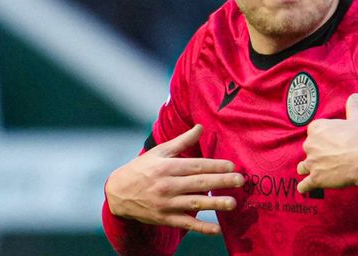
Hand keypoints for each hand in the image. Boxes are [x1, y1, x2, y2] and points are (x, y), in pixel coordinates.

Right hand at [105, 125, 243, 234]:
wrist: (118, 193)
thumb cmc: (142, 168)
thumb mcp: (159, 152)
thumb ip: (182, 141)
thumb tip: (201, 126)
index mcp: (167, 167)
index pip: (195, 166)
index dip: (214, 166)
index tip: (232, 165)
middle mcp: (167, 185)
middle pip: (198, 183)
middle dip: (220, 182)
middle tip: (240, 181)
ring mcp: (166, 204)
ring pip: (194, 204)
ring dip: (214, 204)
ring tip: (233, 203)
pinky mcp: (165, 218)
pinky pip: (186, 224)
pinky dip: (201, 228)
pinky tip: (217, 230)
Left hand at [296, 94, 357, 193]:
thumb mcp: (356, 119)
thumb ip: (353, 107)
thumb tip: (356, 96)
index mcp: (316, 129)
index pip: (313, 133)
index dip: (322, 138)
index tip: (331, 142)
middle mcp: (310, 145)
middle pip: (308, 149)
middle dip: (316, 153)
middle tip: (330, 157)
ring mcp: (312, 163)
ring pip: (303, 166)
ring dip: (309, 169)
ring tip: (318, 171)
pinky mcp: (316, 179)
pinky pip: (304, 185)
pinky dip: (305, 187)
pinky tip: (306, 187)